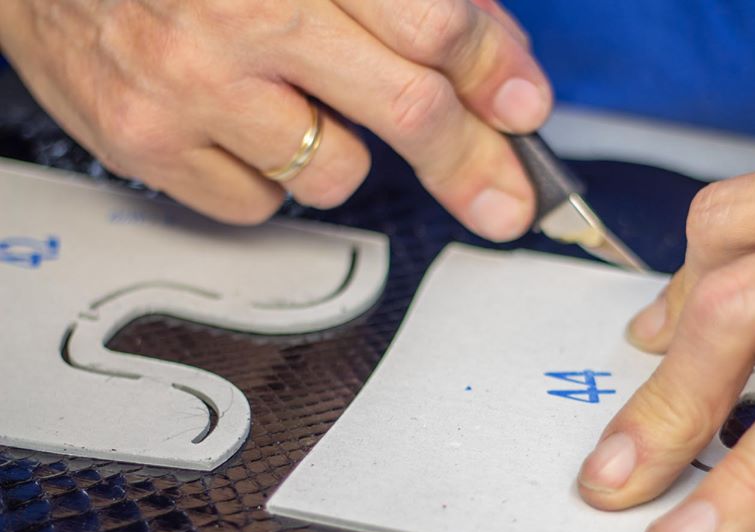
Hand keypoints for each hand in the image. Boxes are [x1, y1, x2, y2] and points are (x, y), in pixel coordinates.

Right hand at [0, 0, 547, 237]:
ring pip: (338, 174)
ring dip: (347, 151)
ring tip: (296, 101)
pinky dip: (273, 176)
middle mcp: (242, 13)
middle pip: (408, 112)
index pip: (433, 23)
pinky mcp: (146, 143)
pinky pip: (262, 205)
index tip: (524, 109)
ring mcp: (190, 85)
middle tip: (505, 198)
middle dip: (474, 163)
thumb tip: (494, 58)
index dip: (495, 72)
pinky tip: (242, 125)